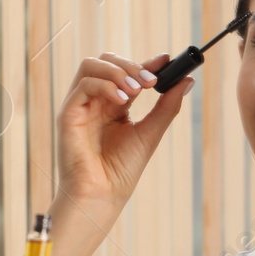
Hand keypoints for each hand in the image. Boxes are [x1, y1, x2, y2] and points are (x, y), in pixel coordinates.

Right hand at [56, 52, 192, 203]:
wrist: (102, 195)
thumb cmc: (122, 170)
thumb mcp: (150, 132)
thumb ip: (167, 106)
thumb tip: (186, 81)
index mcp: (112, 105)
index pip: (126, 72)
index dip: (145, 62)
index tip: (165, 60)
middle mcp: (95, 101)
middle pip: (106, 61)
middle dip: (131, 65)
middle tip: (151, 81)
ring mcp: (80, 106)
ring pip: (91, 66)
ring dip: (118, 71)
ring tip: (138, 90)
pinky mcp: (68, 113)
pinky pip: (84, 84)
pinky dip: (105, 85)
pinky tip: (123, 101)